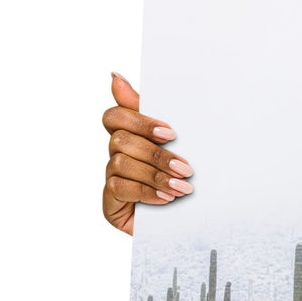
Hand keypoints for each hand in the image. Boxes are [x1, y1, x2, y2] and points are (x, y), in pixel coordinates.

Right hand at [101, 72, 192, 235]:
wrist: (191, 224)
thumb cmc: (183, 180)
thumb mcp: (177, 145)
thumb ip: (152, 113)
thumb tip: (114, 76)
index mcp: (130, 136)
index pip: (115, 116)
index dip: (139, 120)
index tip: (170, 133)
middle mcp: (116, 155)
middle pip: (120, 139)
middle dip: (156, 154)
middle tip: (186, 168)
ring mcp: (111, 179)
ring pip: (121, 163)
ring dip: (155, 175)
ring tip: (182, 188)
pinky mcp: (110, 203)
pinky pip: (120, 188)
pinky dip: (146, 192)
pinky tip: (166, 199)